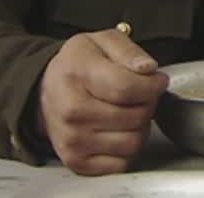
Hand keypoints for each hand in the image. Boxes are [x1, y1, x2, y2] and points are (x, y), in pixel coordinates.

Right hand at [35, 29, 168, 174]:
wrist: (45, 90)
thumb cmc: (77, 66)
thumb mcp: (101, 41)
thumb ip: (128, 51)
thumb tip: (148, 69)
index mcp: (78, 74)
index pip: (127, 88)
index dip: (153, 85)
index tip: (157, 80)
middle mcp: (72, 111)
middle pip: (136, 116)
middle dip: (148, 103)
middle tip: (140, 95)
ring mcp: (72, 139)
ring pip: (133, 142)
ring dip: (140, 127)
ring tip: (128, 111)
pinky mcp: (76, 161)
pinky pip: (122, 162)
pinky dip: (126, 147)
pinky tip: (118, 130)